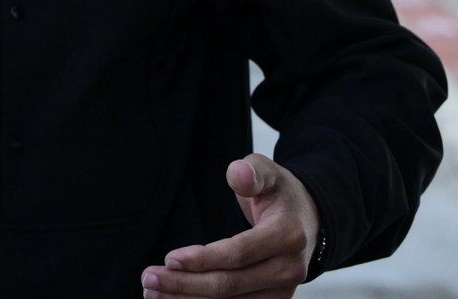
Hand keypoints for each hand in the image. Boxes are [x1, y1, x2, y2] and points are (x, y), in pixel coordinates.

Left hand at [140, 153, 320, 296]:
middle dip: (186, 284)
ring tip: (153, 294)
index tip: (170, 259)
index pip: (239, 253)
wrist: (309, 221)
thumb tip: (237, 174)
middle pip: (231, 285)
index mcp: (288, 236)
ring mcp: (284, 290)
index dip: (204, 259)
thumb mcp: (268, 172)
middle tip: (149, 278)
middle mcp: (290, 270)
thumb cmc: (280, 194)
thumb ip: (251, 171)